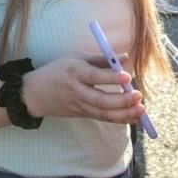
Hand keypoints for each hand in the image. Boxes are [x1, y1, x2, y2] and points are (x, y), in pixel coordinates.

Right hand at [22, 55, 144, 124]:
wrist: (35, 94)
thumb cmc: (58, 71)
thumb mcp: (76, 58)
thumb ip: (101, 59)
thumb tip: (125, 57)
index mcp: (75, 73)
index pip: (94, 77)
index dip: (111, 78)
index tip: (127, 76)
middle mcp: (77, 92)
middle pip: (101, 100)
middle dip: (121, 101)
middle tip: (138, 96)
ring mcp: (80, 106)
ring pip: (104, 113)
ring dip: (124, 114)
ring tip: (141, 110)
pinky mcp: (82, 115)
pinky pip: (103, 118)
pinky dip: (120, 119)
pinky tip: (134, 118)